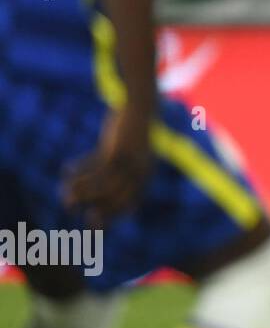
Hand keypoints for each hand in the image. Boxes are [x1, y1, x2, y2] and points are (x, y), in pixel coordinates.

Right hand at [62, 106, 153, 225]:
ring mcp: (131, 162)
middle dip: (97, 210)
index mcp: (146, 175)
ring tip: (65, 197)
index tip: (93, 221)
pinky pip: (97, 170)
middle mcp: (141, 172)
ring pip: (105, 187)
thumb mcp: (124, 150)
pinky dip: (81, 174)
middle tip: (77, 214)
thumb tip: (89, 180)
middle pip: (117, 199)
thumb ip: (110, 165)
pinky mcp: (119, 151)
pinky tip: (66, 171)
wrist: (140, 106)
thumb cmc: (130, 131)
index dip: (112, 215)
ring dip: (83, 194)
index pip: (131, 203)